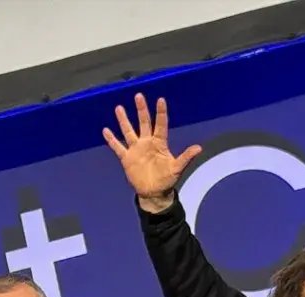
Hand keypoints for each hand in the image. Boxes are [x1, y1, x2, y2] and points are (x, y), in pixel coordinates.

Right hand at [103, 94, 201, 211]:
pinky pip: (118, 147)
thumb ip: (186, 157)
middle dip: (141, 110)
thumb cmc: (167, 179)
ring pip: (129, 131)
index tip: (160, 100)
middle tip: (139, 96)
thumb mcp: (177, 168)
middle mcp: (147, 143)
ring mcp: (136, 149)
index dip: (160, 113)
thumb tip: (198, 148)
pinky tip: (106, 130)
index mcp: (159, 143)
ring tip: (119, 108)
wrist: (154, 192)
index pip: (160, 124)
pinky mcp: (127, 158)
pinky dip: (111, 139)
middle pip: (144, 123)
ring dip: (124, 120)